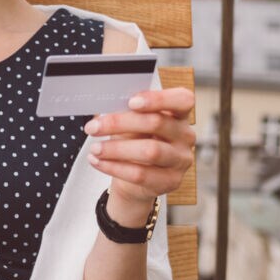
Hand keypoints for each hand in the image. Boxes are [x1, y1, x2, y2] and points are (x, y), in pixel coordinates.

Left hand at [82, 88, 195, 207]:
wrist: (134, 178)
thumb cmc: (134, 142)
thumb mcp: (131, 124)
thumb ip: (127, 114)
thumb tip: (106, 109)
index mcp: (179, 114)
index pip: (182, 100)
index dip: (159, 99)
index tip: (131, 102)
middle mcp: (185, 136)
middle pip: (157, 123)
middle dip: (120, 123)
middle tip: (93, 127)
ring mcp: (181, 160)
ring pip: (150, 151)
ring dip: (116, 149)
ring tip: (95, 148)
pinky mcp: (171, 181)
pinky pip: (141, 174)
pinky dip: (114, 167)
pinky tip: (97, 162)